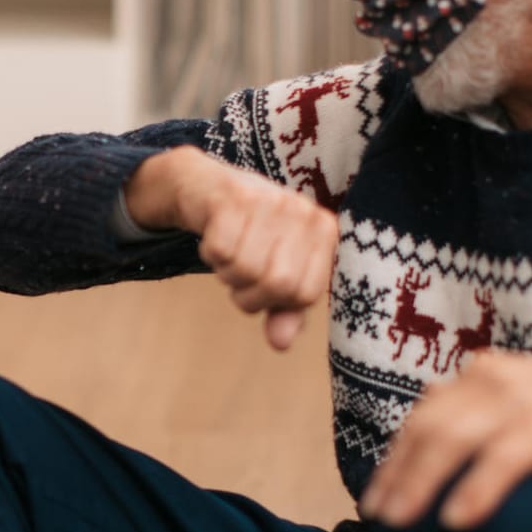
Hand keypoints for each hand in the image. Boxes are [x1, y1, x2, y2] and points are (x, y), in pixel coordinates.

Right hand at [125, 146, 337, 350]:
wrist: (207, 188)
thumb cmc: (250, 235)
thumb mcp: (275, 270)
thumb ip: (286, 309)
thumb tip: (282, 344)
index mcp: (324, 231)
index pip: (304, 294)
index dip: (276, 302)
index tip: (264, 282)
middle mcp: (303, 211)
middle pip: (276, 284)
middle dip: (248, 292)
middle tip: (240, 272)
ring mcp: (269, 200)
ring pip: (245, 269)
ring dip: (227, 273)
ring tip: (230, 252)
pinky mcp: (233, 196)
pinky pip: (218, 252)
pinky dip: (209, 253)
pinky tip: (215, 235)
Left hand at [360, 352, 531, 529]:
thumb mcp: (517, 403)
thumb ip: (474, 416)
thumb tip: (424, 442)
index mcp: (479, 374)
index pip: (422, 417)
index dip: (394, 458)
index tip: (373, 496)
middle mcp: (492, 379)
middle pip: (427, 428)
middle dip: (397, 474)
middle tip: (377, 517)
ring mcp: (522, 400)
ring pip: (453, 440)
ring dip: (421, 483)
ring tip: (401, 522)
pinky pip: (504, 459)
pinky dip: (476, 489)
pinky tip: (457, 519)